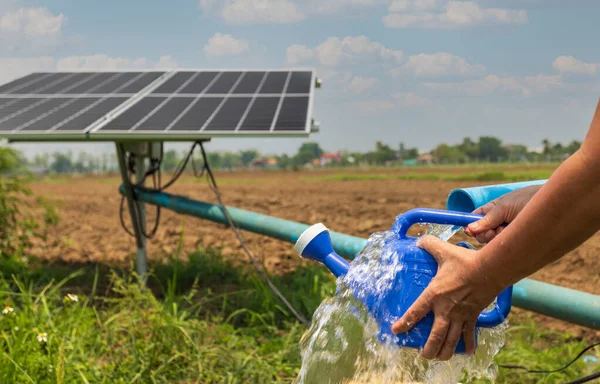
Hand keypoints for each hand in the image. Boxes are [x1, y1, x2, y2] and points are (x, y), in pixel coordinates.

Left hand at [390, 235, 502, 360]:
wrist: (490, 269)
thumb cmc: (465, 261)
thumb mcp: (443, 250)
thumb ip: (429, 244)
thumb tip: (418, 241)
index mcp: (434, 294)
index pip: (415, 312)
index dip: (404, 323)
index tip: (396, 331)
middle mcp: (446, 309)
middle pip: (435, 336)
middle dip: (428, 349)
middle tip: (423, 354)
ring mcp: (460, 315)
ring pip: (451, 340)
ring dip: (445, 351)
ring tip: (439, 357)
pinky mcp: (473, 316)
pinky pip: (470, 334)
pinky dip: (469, 344)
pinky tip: (468, 352)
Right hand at [465, 185, 541, 243]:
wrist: (554, 204)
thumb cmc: (528, 199)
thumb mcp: (504, 207)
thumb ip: (487, 219)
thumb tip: (468, 229)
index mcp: (492, 210)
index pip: (475, 219)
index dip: (470, 225)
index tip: (469, 231)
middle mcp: (498, 222)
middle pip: (480, 234)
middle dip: (484, 234)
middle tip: (494, 231)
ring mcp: (507, 232)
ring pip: (491, 242)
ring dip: (496, 238)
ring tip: (508, 230)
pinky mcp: (516, 242)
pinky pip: (504, 247)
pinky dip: (506, 243)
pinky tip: (514, 236)